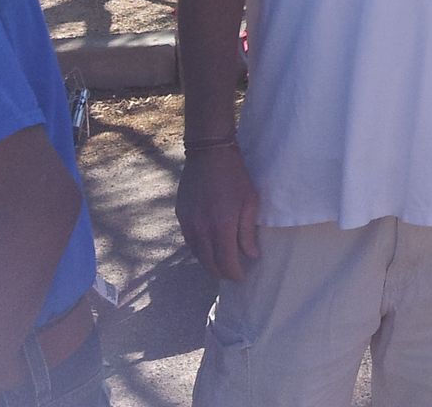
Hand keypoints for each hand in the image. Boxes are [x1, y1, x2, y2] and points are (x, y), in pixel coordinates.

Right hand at [177, 145, 260, 280]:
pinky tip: (208, 247)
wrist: (209, 154)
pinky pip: (189, 241)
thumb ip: (248, 231)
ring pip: (197, 254)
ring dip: (209, 262)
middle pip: (208, 263)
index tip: (242, 277)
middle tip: (232, 274)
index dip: (234, 273)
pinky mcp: (181, 216)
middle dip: (221, 272)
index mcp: (221, 226)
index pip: (226, 262)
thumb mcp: (250, 201)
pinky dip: (199, 249)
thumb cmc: (235, 176)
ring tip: (221, 264)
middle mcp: (201, 229)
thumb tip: (251, 255)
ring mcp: (188, 223)